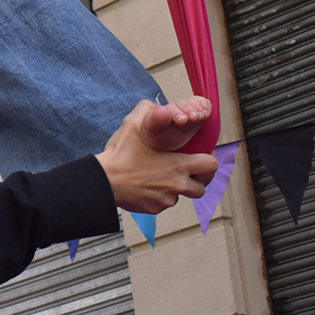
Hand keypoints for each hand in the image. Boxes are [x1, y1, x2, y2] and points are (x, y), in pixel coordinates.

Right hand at [96, 100, 217, 213]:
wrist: (103, 181)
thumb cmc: (120, 155)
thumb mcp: (131, 125)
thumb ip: (147, 111)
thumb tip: (156, 106)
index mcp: (179, 165)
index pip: (211, 165)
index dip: (208, 160)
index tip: (200, 156)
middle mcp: (178, 185)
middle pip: (202, 186)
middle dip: (197, 179)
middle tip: (185, 171)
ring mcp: (166, 199)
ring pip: (181, 195)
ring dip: (175, 188)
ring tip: (159, 177)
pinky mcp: (154, 209)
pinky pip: (163, 202)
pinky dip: (158, 196)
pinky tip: (145, 186)